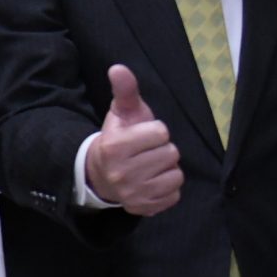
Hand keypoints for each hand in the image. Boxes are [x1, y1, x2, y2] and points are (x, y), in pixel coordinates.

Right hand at [85, 65, 181, 215]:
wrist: (100, 176)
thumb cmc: (117, 139)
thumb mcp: (120, 113)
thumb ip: (125, 90)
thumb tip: (118, 68)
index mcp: (114, 147)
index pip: (160, 132)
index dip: (154, 131)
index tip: (141, 136)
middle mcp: (122, 173)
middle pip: (171, 153)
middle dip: (161, 149)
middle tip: (145, 152)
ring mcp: (134, 194)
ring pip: (176, 174)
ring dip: (167, 168)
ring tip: (150, 166)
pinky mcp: (144, 208)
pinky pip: (175, 194)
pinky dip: (168, 187)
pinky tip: (152, 181)